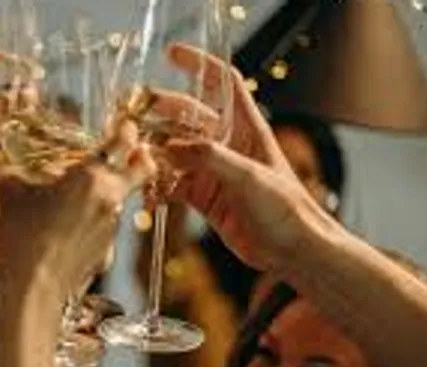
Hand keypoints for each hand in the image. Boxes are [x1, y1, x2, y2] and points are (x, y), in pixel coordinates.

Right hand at [0, 141, 155, 294]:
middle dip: (140, 156)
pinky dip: (99, 217)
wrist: (32, 288)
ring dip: (113, 188)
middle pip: (144, 168)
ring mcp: (114, 226)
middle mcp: (111, 198)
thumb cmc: (20, 236)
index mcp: (92, 177)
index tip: (124, 124)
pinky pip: (110, 223)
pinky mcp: (110, 249)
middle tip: (128, 149)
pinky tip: (73, 223)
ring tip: (84, 190)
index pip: (125, 142)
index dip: (127, 130)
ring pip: (125, 197)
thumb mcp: (9, 193)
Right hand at [156, 44, 337, 270]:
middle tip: (132, 117)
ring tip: (134, 158)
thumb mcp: (249, 177)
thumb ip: (209, 158)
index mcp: (247, 129)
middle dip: (160, 112)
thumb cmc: (287, 210)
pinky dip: (157, 186)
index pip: (223, 84)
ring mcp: (213, 171)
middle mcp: (227, 145)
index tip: (172, 56)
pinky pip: (172, 183)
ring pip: (174, 151)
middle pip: (187, 116)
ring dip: (153, 153)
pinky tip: (147, 192)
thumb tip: (170, 147)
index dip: (199, 65)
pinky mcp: (204, 197)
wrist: (293, 251)